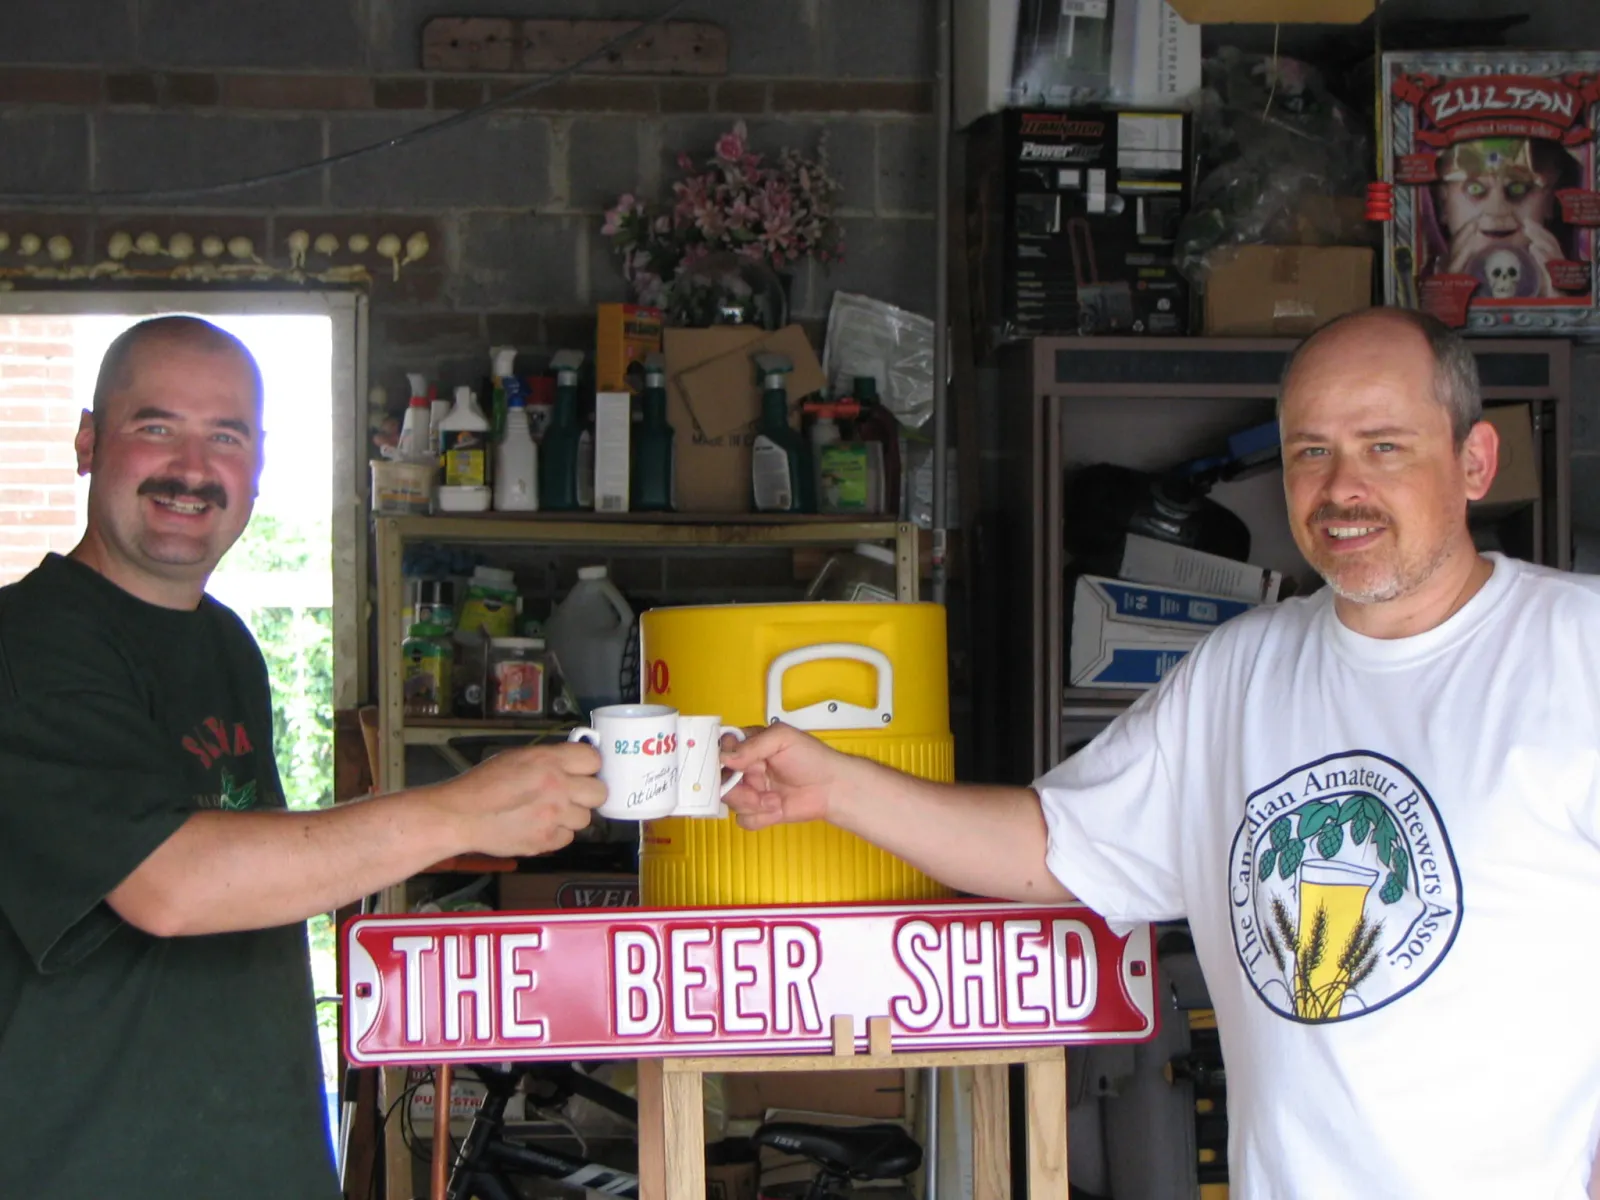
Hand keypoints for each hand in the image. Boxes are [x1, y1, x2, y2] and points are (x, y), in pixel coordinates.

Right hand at [432, 741, 605, 856]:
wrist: (460, 815)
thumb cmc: (483, 783)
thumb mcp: (517, 757)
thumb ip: (548, 759)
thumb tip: (571, 764)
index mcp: (549, 761)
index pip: (593, 759)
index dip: (588, 766)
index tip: (581, 770)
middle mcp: (557, 787)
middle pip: (600, 792)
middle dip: (588, 793)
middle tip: (572, 794)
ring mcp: (554, 817)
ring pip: (585, 819)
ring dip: (571, 816)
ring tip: (550, 812)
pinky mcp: (546, 842)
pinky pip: (567, 838)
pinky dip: (557, 834)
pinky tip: (539, 827)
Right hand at [720, 722, 855, 831]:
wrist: (832, 789)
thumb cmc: (812, 758)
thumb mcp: (782, 738)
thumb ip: (752, 745)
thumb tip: (726, 756)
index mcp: (749, 745)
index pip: (720, 750)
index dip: (719, 759)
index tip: (729, 765)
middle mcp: (746, 767)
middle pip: (719, 779)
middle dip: (735, 787)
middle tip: (754, 785)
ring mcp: (751, 790)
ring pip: (730, 801)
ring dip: (752, 802)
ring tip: (773, 798)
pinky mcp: (759, 810)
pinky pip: (744, 819)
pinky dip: (760, 817)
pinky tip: (777, 808)